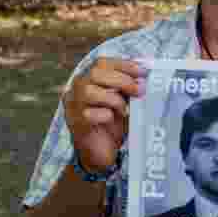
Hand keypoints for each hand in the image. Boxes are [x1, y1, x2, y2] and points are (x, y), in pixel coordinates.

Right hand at [62, 57, 146, 173]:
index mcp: (88, 80)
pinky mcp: (75, 123)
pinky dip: (104, 115)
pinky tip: (110, 120)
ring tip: (124, 110)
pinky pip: (88, 114)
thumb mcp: (123, 102)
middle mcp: (76, 90)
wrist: (101, 154)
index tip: (142, 71)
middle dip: (121, 80)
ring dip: (113, 99)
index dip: (123, 64)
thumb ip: (128, 88)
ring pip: (89, 91)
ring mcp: (73, 106)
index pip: (102, 63)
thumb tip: (144, 76)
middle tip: (139, 90)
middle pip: (95, 73)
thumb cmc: (112, 125)